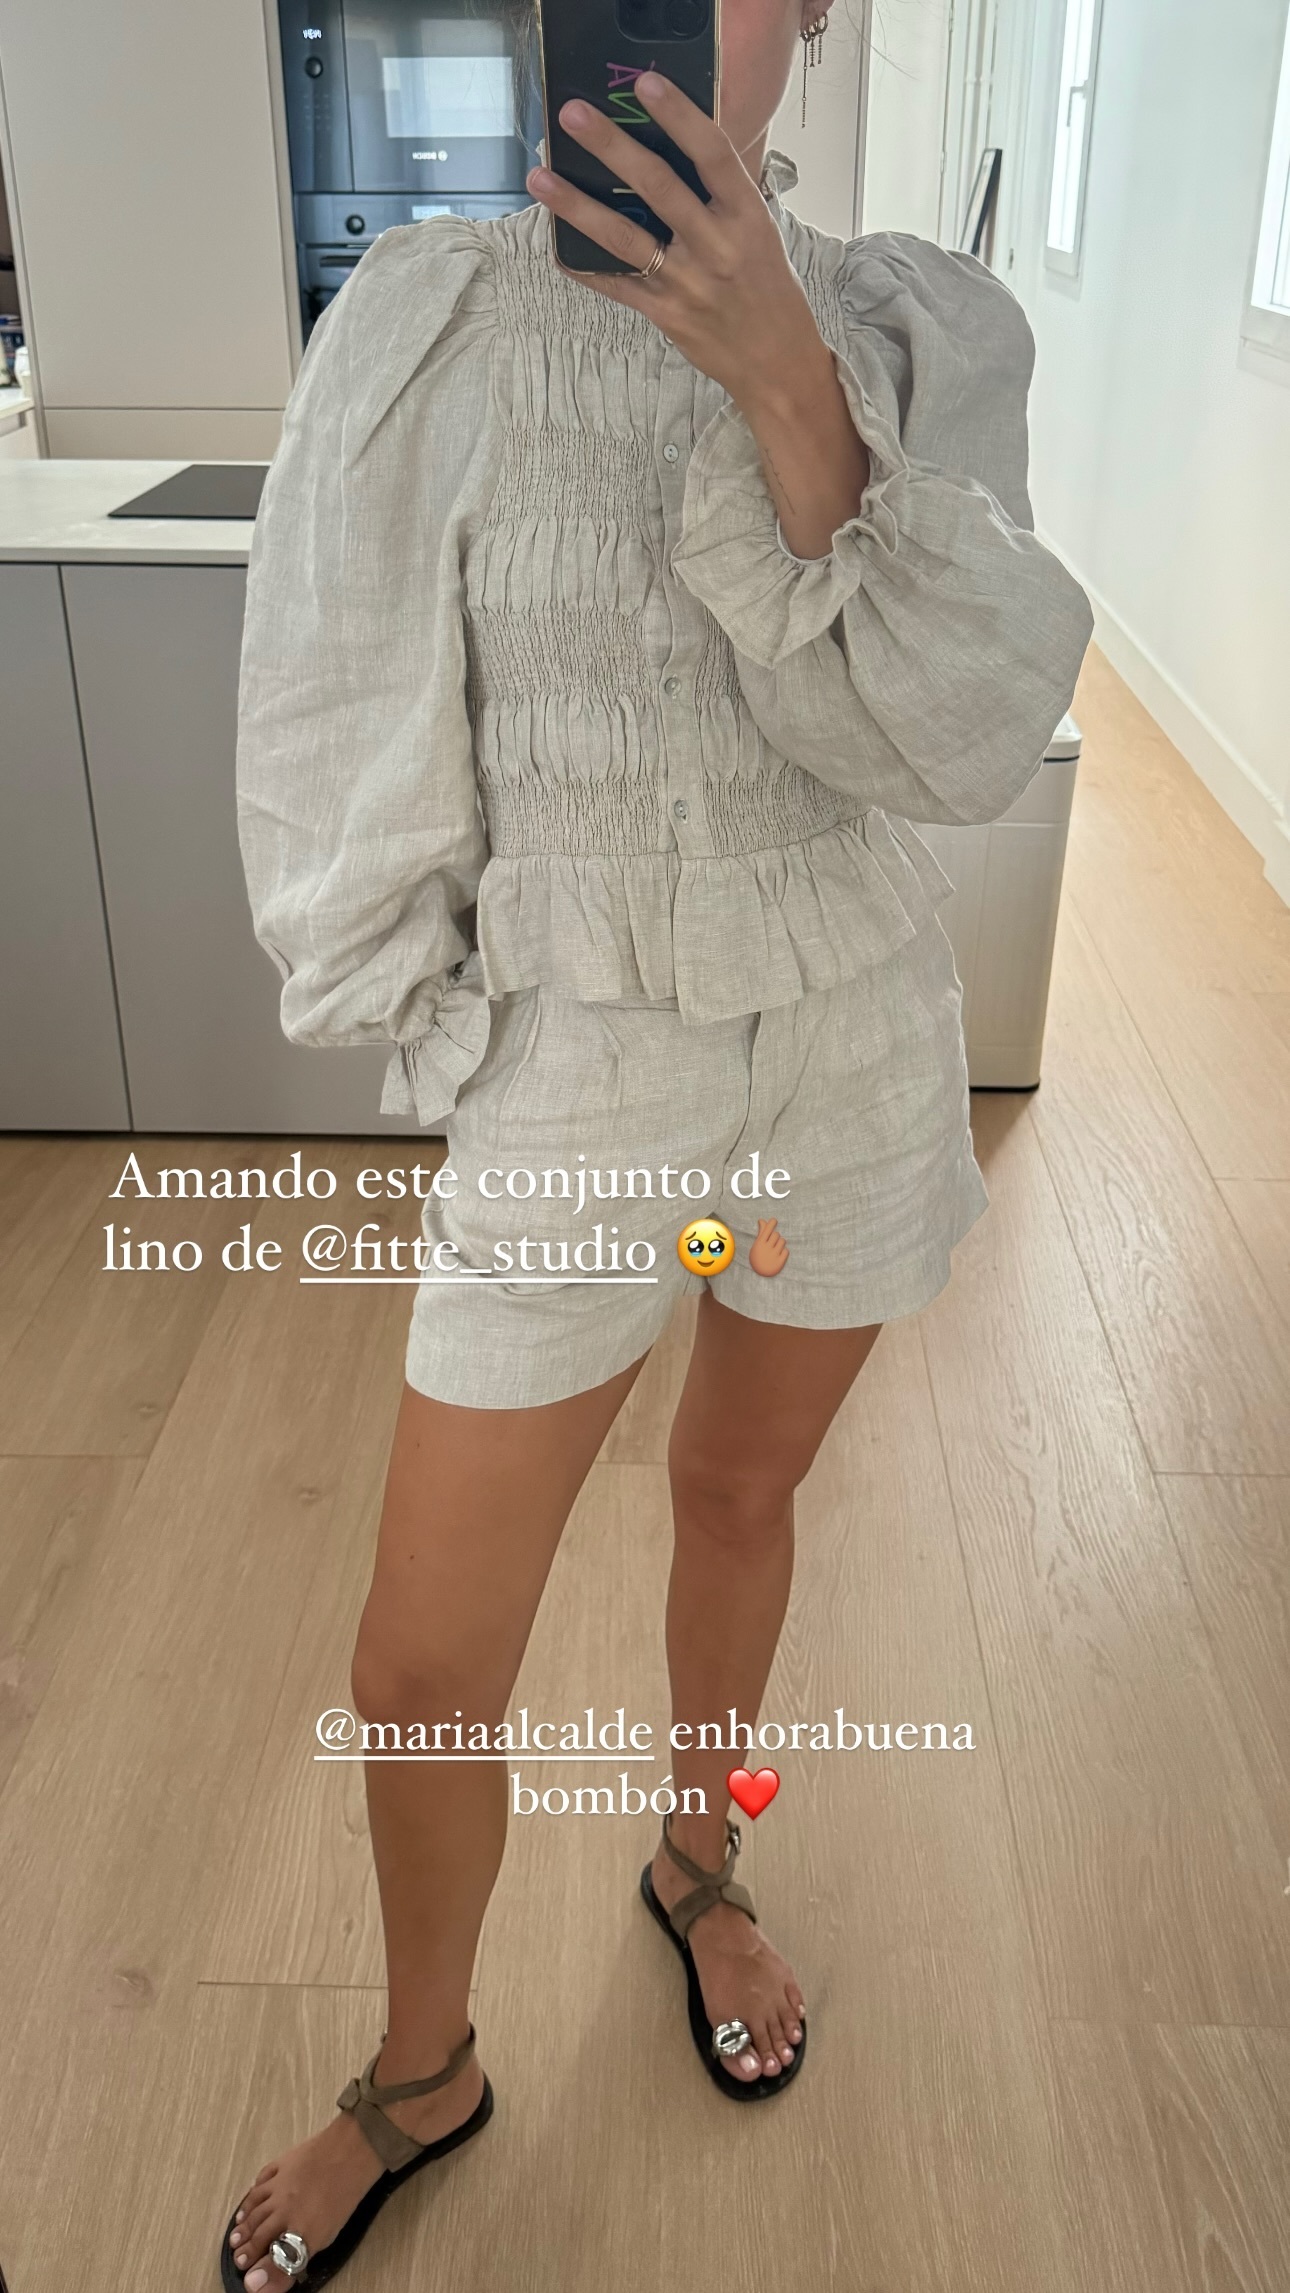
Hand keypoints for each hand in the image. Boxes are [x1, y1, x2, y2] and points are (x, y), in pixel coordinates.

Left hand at [526, 76, 869, 558]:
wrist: (779, 366)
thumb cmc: (770, 291)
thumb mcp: (761, 234)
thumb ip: (722, 196)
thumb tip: (678, 146)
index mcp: (747, 218)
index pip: (713, 154)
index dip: (679, 116)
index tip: (646, 83)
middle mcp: (717, 247)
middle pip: (658, 187)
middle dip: (612, 147)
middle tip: (574, 115)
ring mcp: (687, 284)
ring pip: (624, 237)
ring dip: (578, 206)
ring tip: (541, 177)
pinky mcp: (665, 315)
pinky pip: (617, 286)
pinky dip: (585, 267)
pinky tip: (557, 247)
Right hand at [748, 1216, 788, 1277]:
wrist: (759, 1276)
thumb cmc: (758, 1256)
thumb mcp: (757, 1245)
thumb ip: (761, 1232)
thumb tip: (762, 1219)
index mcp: (759, 1243)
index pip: (768, 1229)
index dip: (772, 1223)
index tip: (774, 1220)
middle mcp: (766, 1248)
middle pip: (776, 1234)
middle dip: (775, 1237)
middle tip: (772, 1243)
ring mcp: (774, 1255)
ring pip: (783, 1241)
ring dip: (780, 1243)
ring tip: (775, 1249)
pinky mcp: (780, 1262)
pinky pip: (786, 1250)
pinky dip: (784, 1252)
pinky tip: (778, 1255)